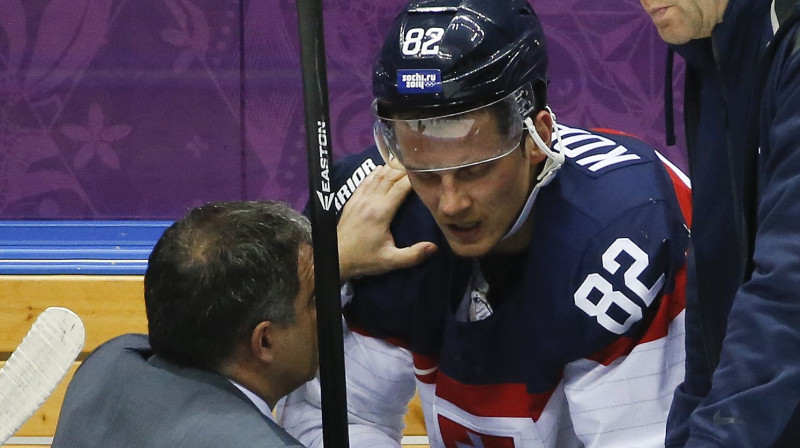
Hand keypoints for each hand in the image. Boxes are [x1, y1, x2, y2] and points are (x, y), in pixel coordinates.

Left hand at [338, 165, 436, 280]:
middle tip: (419, 167)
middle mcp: (370, 201)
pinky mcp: (352, 200)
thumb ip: (413, 255)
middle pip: (390, 176)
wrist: (336, 259)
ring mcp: (359, 198)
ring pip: (377, 175)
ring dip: (391, 168)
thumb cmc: (364, 259)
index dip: (413, 178)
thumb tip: (434, 247)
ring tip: (405, 165)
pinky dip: (376, 172)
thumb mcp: (390, 261)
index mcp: (381, 212)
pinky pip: (366, 180)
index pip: (400, 187)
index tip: (426, 174)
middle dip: (405, 170)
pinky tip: (383, 168)